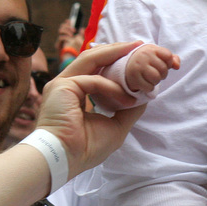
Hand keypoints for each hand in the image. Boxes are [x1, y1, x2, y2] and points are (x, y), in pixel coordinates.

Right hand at [33, 42, 148, 178]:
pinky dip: (111, 87)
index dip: (114, 61)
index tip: (134, 57)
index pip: (95, 68)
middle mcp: (66, 85)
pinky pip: (92, 80)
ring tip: (134, 49)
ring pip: (91, 60)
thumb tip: (144, 96)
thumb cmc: (84, 148)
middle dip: (116, 51)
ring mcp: (62, 84)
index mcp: (75, 93)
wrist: (64, 159)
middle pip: (93, 58)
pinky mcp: (63, 86)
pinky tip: (126, 97)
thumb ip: (128, 110)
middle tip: (137, 45)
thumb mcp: (115, 127)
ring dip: (114, 54)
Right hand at [55, 19, 83, 56]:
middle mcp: (62, 39)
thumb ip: (81, 36)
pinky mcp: (59, 46)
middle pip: (61, 28)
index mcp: (67, 37)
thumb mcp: (80, 42)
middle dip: (67, 27)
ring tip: (72, 35)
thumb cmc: (77, 53)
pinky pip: (60, 38)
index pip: (65, 28)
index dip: (66, 23)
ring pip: (60, 31)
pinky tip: (69, 38)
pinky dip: (65, 36)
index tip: (69, 20)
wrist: (72, 62)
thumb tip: (82, 29)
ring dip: (66, 30)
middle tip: (74, 30)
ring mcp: (60, 42)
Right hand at [125, 44, 180, 92]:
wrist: (127, 68)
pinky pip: (149, 87)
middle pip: (164, 69)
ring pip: (156, 79)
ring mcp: (138, 67)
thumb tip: (177, 66)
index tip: (163, 64)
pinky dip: (149, 88)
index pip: (168, 56)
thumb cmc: (147, 62)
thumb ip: (171, 59)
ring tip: (150, 78)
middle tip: (155, 72)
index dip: (169, 62)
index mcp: (151, 49)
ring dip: (156, 81)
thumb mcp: (158, 56)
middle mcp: (143, 56)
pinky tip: (144, 83)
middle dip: (162, 74)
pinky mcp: (133, 78)